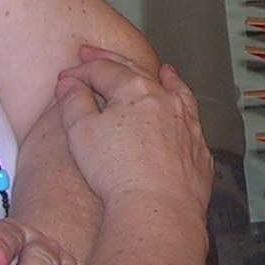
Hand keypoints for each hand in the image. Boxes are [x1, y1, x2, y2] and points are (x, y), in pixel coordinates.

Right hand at [57, 45, 214, 218]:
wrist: (157, 208)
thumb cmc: (118, 173)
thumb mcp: (80, 133)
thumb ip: (73, 102)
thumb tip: (70, 84)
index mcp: (135, 89)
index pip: (103, 70)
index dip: (81, 71)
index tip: (67, 77)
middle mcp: (166, 99)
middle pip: (136, 72)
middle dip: (112, 62)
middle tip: (93, 55)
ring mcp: (186, 122)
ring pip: (174, 90)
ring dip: (163, 77)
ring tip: (161, 68)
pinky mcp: (197, 147)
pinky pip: (191, 117)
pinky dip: (183, 106)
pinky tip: (182, 106)